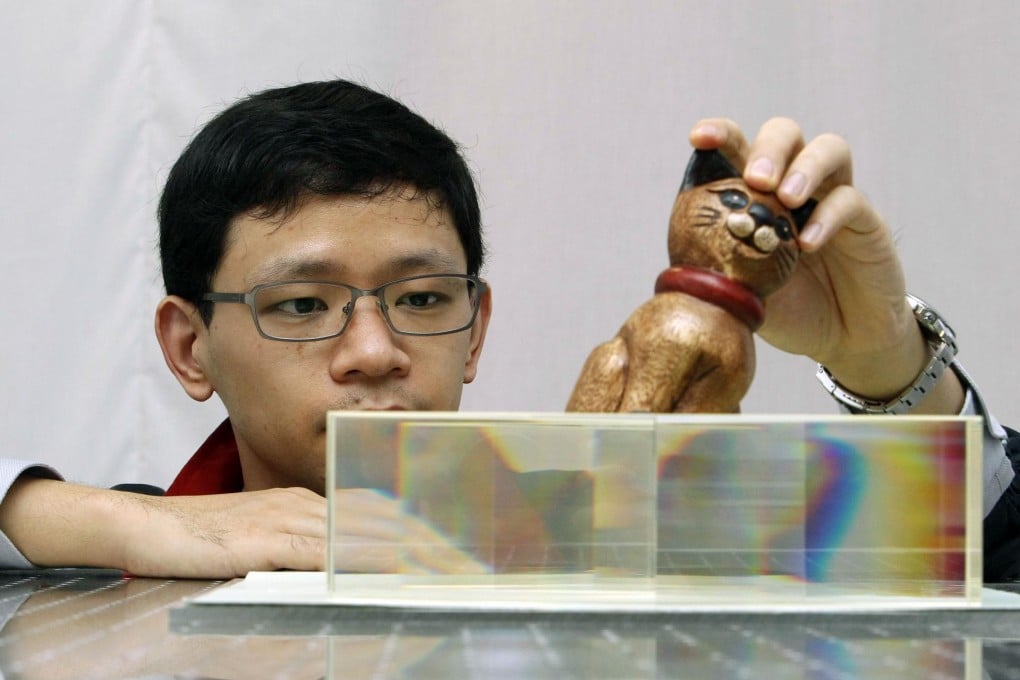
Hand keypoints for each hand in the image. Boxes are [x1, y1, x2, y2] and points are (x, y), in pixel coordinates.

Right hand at [0, 478, 484, 577]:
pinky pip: (321, 550)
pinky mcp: (265, 540)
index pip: (374, 513)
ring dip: (405, 547)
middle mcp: (304, 506)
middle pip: (379, 519)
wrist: (145, 526)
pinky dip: (358, 558)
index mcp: (305, 505)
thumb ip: (299, 548)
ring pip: (360, 532)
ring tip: (444, 561)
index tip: (451, 541)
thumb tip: (338, 563)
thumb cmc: (201, 537)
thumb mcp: (260, 540)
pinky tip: (382, 567)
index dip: (415, 527)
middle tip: (466, 553)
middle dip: (426, 537)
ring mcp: (286, 520)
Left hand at [689, 117, 962, 411]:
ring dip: (804, 168)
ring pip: (828, 149)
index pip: (738, 149)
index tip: (699, 138)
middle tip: (756, 179)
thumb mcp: (744, 293)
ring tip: (787, 198)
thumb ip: (720, 274)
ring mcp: (831, 197)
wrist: (842, 338)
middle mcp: (795, 184)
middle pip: (785, 134)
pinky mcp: (865, 221)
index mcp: (757, 193)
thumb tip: (683, 273)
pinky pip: (849, 200)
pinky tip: (807, 243)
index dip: (720, 135)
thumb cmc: (788, 309)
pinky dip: (827, 216)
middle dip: (768, 148)